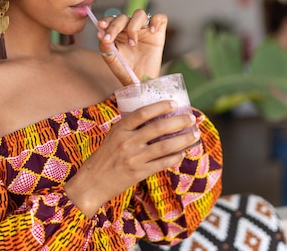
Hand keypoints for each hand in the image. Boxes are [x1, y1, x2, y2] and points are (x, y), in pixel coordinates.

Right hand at [64, 100, 199, 217]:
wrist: (92, 183)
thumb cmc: (105, 157)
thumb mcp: (113, 136)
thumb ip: (130, 127)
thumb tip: (156, 116)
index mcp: (120, 129)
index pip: (142, 113)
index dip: (160, 106)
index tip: (175, 103)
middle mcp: (127, 142)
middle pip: (158, 128)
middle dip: (179, 122)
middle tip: (191, 118)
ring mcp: (134, 158)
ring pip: (165, 146)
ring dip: (183, 140)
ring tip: (194, 135)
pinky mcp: (139, 173)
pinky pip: (163, 163)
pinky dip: (175, 157)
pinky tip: (183, 152)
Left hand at [95, 9, 165, 84]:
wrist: (141, 82)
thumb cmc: (126, 70)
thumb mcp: (112, 60)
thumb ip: (105, 47)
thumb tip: (99, 33)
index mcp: (117, 33)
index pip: (111, 20)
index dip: (106, 21)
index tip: (101, 26)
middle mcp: (130, 28)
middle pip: (123, 17)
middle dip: (114, 26)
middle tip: (110, 39)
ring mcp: (144, 30)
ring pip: (140, 14)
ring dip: (133, 26)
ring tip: (133, 43)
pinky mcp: (158, 33)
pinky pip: (160, 18)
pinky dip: (156, 21)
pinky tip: (152, 31)